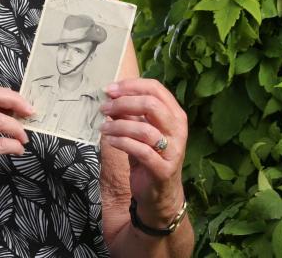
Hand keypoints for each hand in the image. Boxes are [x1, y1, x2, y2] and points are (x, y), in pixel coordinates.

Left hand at [99, 78, 187, 226]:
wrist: (159, 194)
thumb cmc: (149, 157)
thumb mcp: (140, 131)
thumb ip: (130, 113)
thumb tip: (111, 96)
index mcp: (175, 115)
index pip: (156, 88)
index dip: (130, 86)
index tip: (109, 90)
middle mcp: (178, 130)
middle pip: (151, 104)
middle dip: (123, 103)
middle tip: (104, 108)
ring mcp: (173, 150)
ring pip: (144, 129)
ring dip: (118, 125)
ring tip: (103, 128)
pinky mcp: (163, 169)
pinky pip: (140, 151)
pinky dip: (122, 143)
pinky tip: (110, 141)